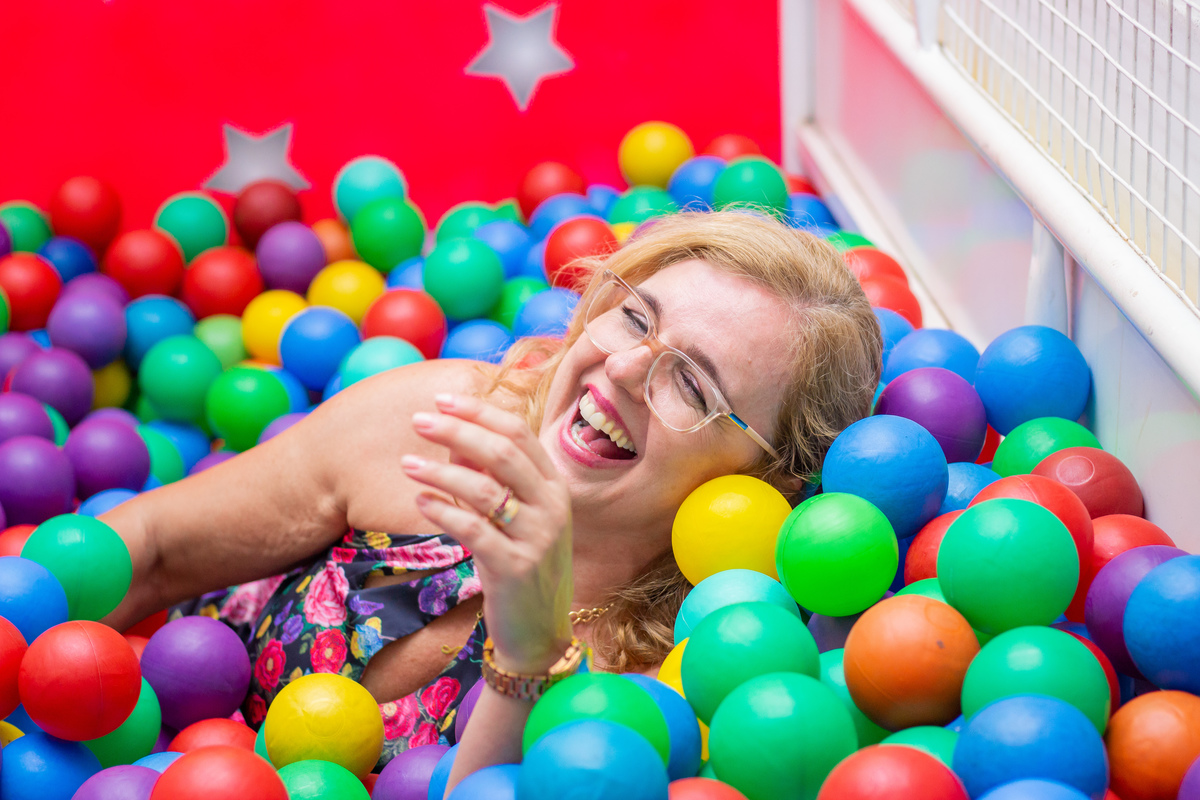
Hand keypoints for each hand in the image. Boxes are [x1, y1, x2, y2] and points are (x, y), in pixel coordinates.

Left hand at [402, 393, 573, 673]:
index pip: (519, 433)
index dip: (479, 412)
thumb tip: (457, 442)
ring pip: (488, 490)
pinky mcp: (516, 568)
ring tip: (407, 464)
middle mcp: (553, 507)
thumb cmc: (521, 567)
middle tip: (418, 422)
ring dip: (442, 472)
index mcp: (555, 486)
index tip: (441, 401)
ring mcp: (538, 538)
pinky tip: (420, 501)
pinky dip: (445, 511)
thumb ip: (492, 479)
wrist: (539, 633)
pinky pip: (475, 530)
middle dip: (458, 432)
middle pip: (503, 452)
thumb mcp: (514, 519)